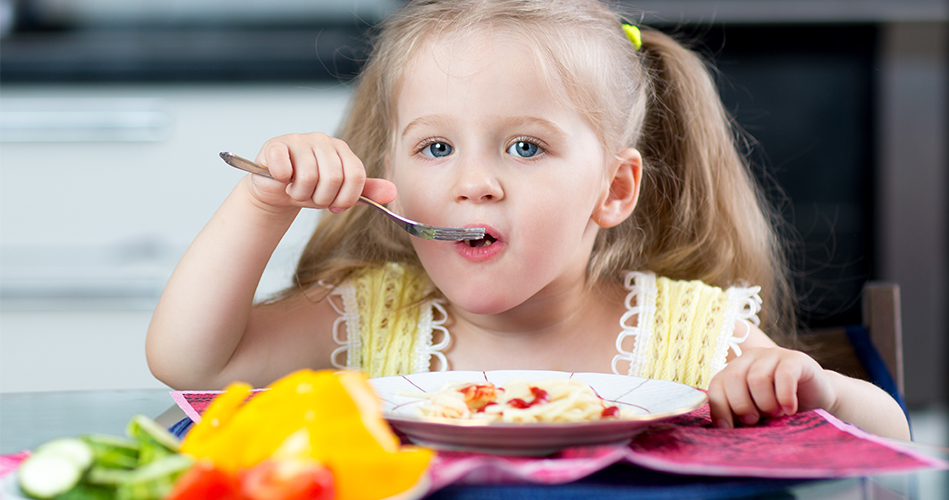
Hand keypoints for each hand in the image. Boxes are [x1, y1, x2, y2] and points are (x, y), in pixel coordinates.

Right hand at [248, 133, 395, 211]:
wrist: (278, 191)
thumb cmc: (311, 189)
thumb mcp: (341, 193)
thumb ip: (366, 192)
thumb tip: (393, 192)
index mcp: (342, 150)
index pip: (356, 177)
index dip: (345, 199)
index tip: (335, 206)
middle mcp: (323, 140)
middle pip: (334, 178)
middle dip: (322, 198)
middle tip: (312, 197)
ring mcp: (299, 140)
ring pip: (309, 177)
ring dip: (300, 194)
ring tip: (296, 189)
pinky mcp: (276, 145)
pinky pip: (285, 169)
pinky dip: (283, 182)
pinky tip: (282, 179)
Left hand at [707, 347, 836, 427]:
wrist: (818, 401)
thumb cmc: (780, 410)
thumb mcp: (755, 414)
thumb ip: (738, 416)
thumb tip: (721, 430)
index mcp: (734, 371)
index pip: (716, 386)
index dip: (720, 409)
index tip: (729, 429)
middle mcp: (750, 358)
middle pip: (733, 378)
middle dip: (742, 405)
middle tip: (755, 420)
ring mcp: (772, 355)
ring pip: (757, 377)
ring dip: (765, 403)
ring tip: (776, 414)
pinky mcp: (795, 359)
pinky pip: (784, 375)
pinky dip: (784, 396)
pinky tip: (790, 409)